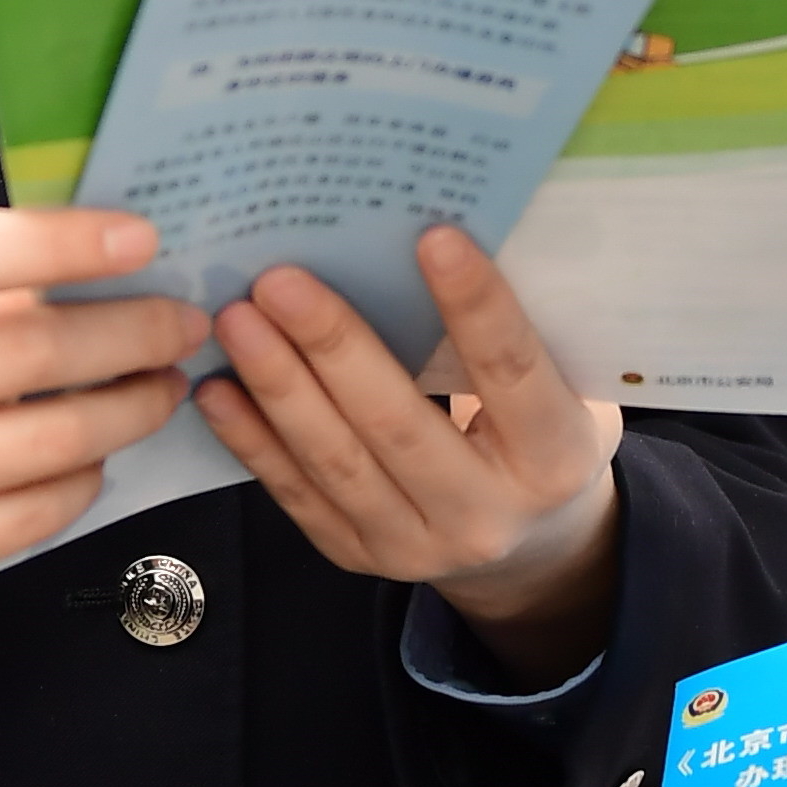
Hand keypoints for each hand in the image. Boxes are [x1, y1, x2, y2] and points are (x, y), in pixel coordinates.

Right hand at [0, 207, 209, 638]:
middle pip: (26, 353)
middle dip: (130, 335)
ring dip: (129, 410)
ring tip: (161, 387)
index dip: (59, 243)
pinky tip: (99, 455)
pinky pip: (36, 512)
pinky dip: (87, 478)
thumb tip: (122, 255)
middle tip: (182, 325)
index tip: (142, 239)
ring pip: (47, 442)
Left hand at [194, 225, 621, 681]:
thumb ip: (520, 334)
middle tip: (281, 280)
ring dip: (279, 386)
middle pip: (398, 424)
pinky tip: (218, 389)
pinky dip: (252, 440)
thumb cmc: (543, 434)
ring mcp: (417, 546)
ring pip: (336, 462)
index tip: (434, 237)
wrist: (530, 547)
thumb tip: (449, 232)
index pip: (511, 374)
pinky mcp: (360, 555)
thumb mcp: (568, 388)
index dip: (477, 306)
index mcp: (554, 459)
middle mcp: (485, 515)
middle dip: (333, 346)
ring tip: (237, 321)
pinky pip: (297, 494)